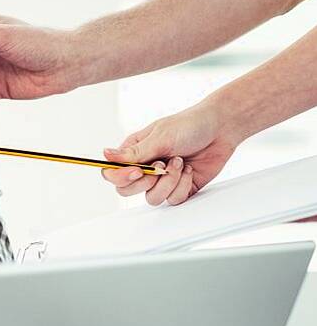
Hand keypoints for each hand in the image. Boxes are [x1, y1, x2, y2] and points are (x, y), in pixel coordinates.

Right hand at [100, 102, 237, 205]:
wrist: (220, 129)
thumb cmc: (189, 125)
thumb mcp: (160, 136)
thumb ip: (134, 152)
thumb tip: (105, 155)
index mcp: (134, 153)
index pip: (112, 173)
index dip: (121, 177)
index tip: (138, 171)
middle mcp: (145, 168)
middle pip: (126, 190)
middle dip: (146, 182)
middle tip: (160, 167)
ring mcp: (161, 180)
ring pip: (151, 198)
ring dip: (168, 181)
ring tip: (179, 162)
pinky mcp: (179, 188)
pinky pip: (173, 199)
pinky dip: (182, 185)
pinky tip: (188, 169)